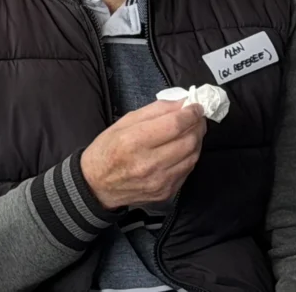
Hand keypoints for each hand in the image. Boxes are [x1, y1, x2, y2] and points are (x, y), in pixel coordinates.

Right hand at [79, 99, 205, 210]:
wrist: (98, 185)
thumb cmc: (108, 149)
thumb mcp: (124, 122)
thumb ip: (155, 110)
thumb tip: (181, 102)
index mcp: (134, 141)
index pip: (174, 125)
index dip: (190, 113)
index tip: (196, 106)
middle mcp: (149, 163)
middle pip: (188, 141)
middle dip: (197, 125)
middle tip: (197, 117)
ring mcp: (160, 181)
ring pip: (192, 156)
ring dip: (196, 140)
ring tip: (192, 131)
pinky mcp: (166, 193)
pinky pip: (188, 170)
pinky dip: (190, 156)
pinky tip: (183, 149)